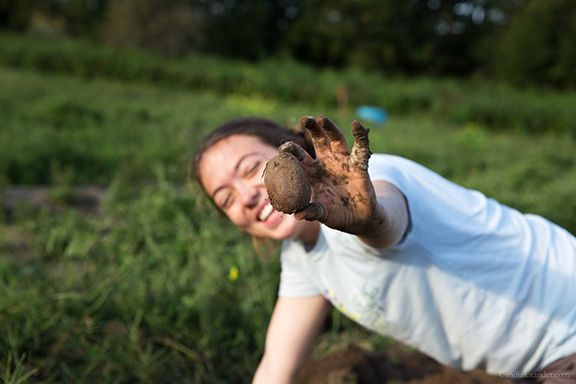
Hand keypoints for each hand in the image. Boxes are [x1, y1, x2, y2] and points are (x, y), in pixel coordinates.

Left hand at [280, 115, 383, 236]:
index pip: (300, 157)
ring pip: (336, 139)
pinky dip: (360, 136)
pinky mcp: (359, 165)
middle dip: (311, 128)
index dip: (292, 152)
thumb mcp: (321, 213)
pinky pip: (360, 148)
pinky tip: (357, 125)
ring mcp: (342, 161)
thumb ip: (311, 211)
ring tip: (322, 118)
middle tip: (304, 119)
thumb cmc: (334, 213)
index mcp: (312, 172)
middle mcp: (326, 162)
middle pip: (318, 140)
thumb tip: (298, 215)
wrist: (357, 219)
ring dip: (330, 128)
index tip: (284, 149)